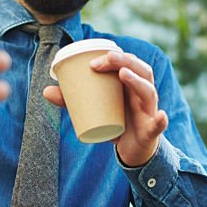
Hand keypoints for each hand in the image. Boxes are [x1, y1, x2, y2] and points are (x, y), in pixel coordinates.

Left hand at [44, 49, 166, 166]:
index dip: (114, 56)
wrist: (134, 150)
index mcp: (132, 84)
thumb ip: (73, 101)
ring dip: (137, 81)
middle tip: (103, 61)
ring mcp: (149, 110)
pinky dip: (161, 120)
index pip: (128, 62)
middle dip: (124, 61)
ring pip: (149, 91)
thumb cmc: (116, 124)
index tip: (91, 61)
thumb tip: (46, 91)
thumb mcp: (95, 111)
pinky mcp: (152, 130)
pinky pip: (159, 124)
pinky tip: (160, 116)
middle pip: (142, 70)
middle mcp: (144, 93)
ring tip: (123, 74)